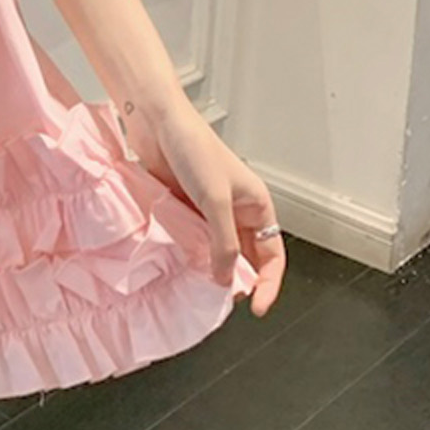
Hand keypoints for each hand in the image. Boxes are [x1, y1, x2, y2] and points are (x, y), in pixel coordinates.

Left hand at [119, 97, 286, 317]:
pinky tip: (184, 267)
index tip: (257, 306)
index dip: (269, 283)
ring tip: (204, 288)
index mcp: (256, 203)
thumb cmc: (193, 147)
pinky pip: (195, 240)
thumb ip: (223, 243)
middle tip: (225, 300)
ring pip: (219, 250)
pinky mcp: (186, 208)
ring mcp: (210, 210)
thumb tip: (227, 278)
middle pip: (246, 256)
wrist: (157, 122)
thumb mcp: (215, 199)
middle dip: (240, 279)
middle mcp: (236, 208)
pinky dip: (192, 255)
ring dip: (214, 268)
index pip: (272, 254)